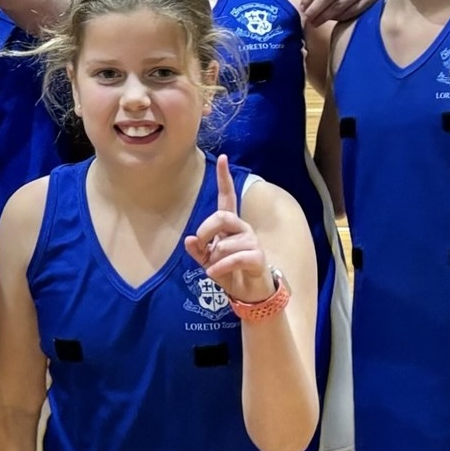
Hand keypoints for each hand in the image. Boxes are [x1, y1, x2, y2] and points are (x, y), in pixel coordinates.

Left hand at [182, 154, 273, 304]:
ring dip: (214, 259)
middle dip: (206, 231)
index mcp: (230, 224)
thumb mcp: (207, 260)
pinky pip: (233, 258)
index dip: (224, 178)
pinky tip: (215, 274)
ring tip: (216, 268)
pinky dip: (219, 268)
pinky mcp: (258, 257)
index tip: (222, 157)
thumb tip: (190, 239)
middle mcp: (243, 228)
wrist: (249, 293)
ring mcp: (252, 242)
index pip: (227, 196)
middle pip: (222, 217)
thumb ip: (197, 249)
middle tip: (203, 246)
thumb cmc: (228, 271)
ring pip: (224, 244)